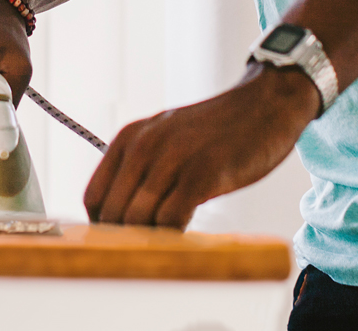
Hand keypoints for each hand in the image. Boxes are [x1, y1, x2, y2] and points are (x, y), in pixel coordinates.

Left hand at [84, 65, 318, 228]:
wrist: (263, 105)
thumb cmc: (215, 131)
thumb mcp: (165, 139)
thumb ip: (142, 169)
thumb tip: (123, 216)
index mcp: (129, 137)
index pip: (93, 196)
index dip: (102, 227)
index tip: (118, 243)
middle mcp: (144, 146)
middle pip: (113, 213)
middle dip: (125, 239)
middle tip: (145, 252)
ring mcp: (172, 158)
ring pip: (138, 219)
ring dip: (149, 241)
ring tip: (167, 247)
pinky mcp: (203, 173)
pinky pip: (171, 220)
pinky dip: (174, 237)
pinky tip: (187, 235)